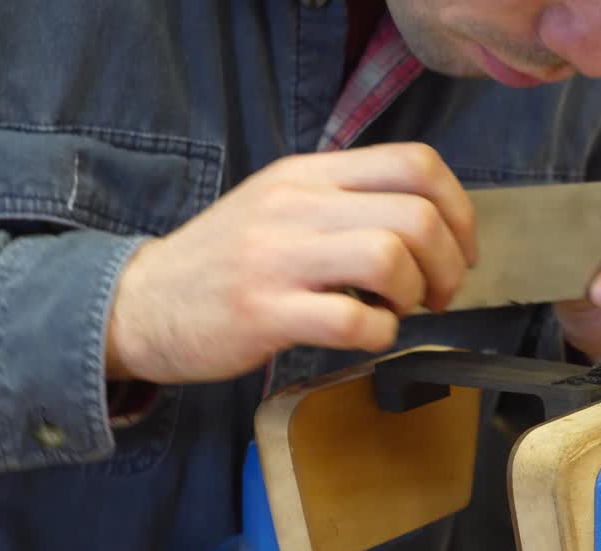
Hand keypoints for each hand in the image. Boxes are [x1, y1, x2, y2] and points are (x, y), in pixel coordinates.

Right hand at [105, 143, 475, 383]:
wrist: (140, 303)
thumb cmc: (223, 262)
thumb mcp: (279, 206)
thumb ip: (345, 203)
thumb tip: (428, 226)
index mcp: (308, 174)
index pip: (415, 164)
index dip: (459, 210)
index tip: (459, 250)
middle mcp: (295, 206)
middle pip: (415, 213)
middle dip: (447, 263)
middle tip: (437, 294)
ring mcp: (277, 258)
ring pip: (388, 257)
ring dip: (413, 294)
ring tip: (396, 311)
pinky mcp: (264, 313)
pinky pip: (352, 320)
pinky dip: (379, 335)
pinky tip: (365, 336)